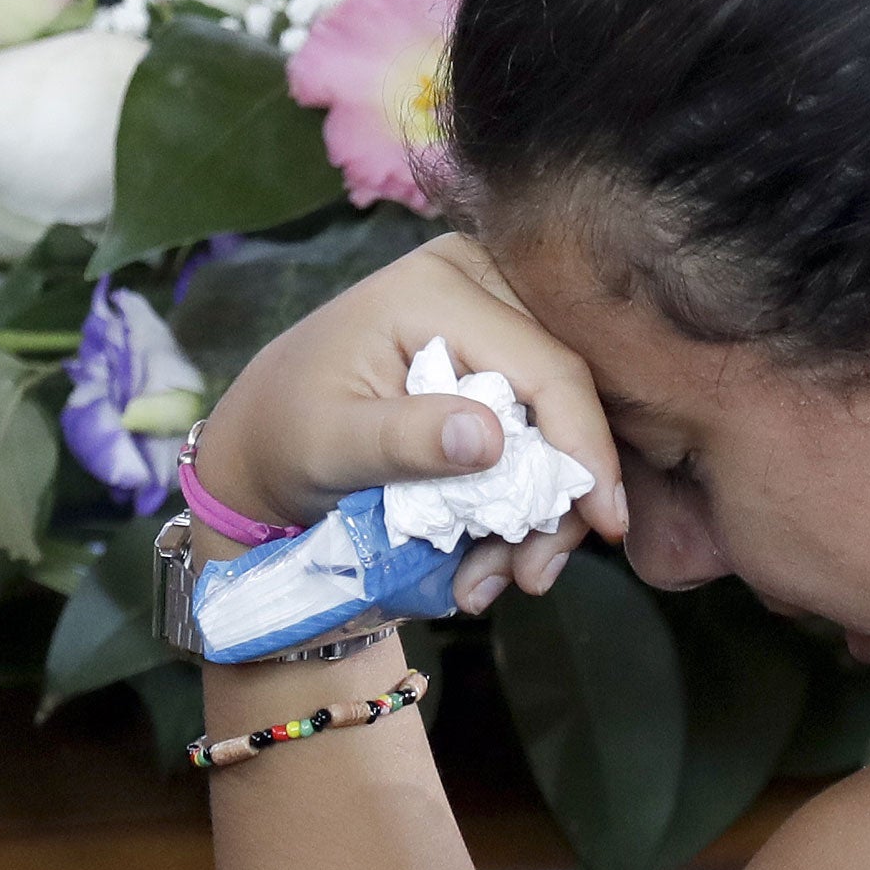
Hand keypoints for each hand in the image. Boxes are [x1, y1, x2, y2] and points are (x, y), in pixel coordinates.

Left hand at [190, 234, 626, 609]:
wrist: (267, 442)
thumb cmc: (285, 435)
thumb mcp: (329, 444)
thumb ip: (404, 439)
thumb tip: (490, 438)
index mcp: (436, 287)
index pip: (545, 365)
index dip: (584, 446)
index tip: (602, 522)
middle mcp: (479, 287)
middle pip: (566, 397)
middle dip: (560, 495)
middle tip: (532, 576)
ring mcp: (497, 323)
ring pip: (562, 426)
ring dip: (541, 516)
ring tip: (492, 583)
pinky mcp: (503, 365)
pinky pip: (542, 438)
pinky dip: (523, 508)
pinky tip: (488, 564)